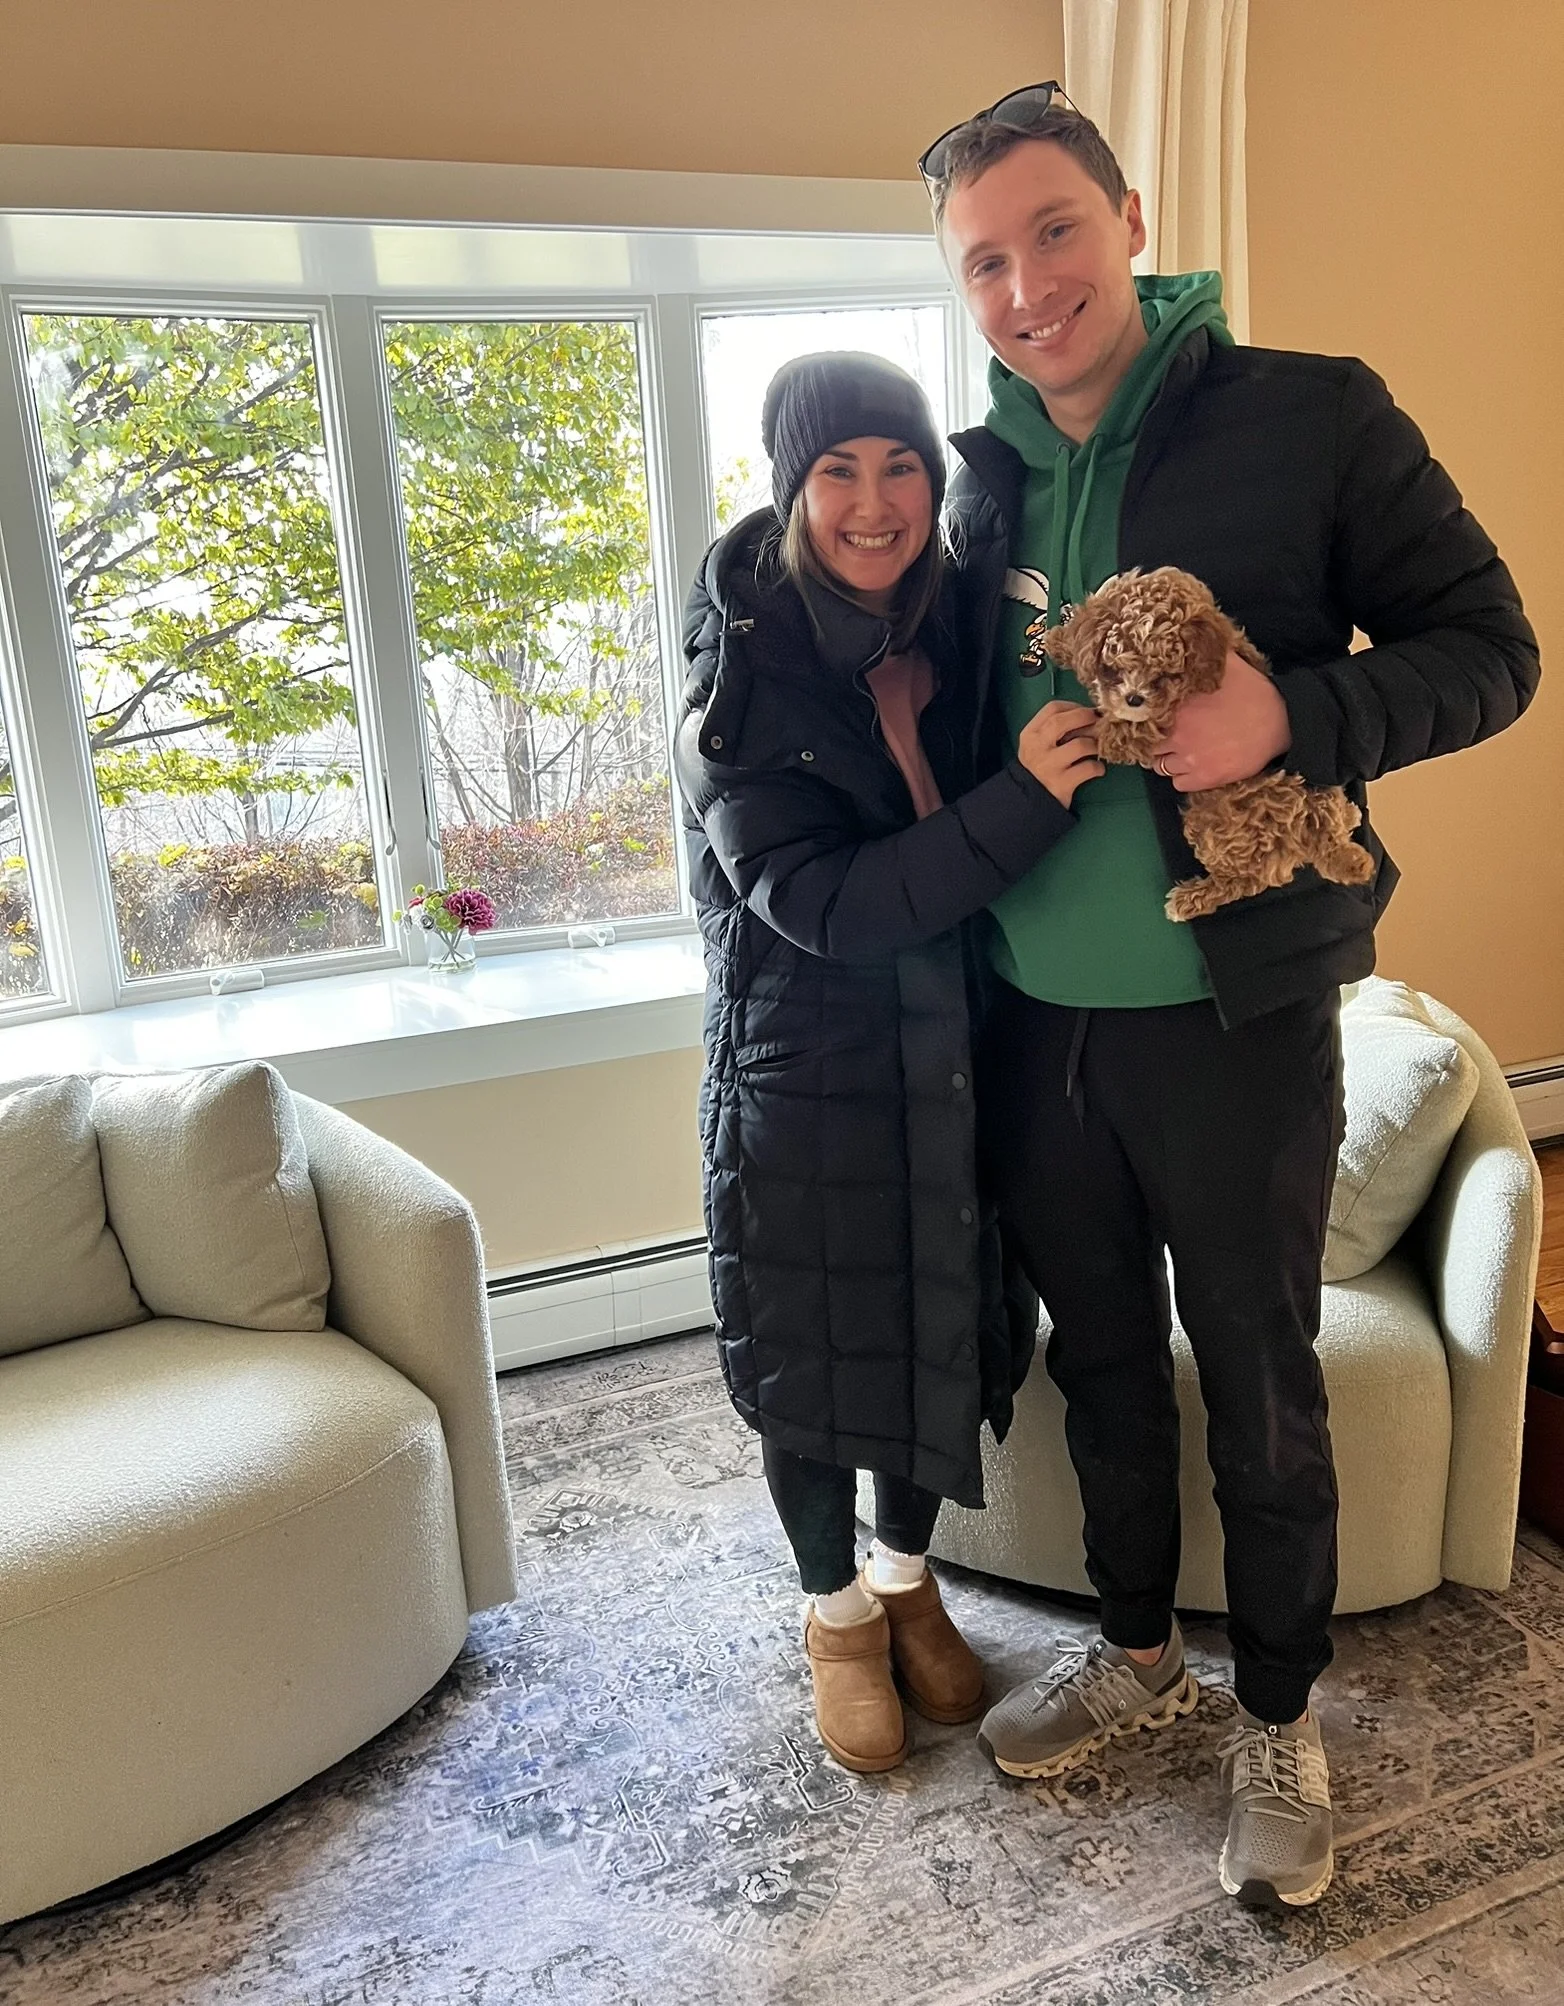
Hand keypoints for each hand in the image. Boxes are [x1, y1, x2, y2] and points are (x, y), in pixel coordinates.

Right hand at [1018, 700, 1103, 809]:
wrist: (1029, 801)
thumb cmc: (1039, 767)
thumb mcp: (1037, 745)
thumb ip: (1055, 730)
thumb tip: (1089, 715)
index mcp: (1030, 734)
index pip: (1052, 709)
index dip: (1074, 707)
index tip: (1086, 712)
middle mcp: (1037, 747)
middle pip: (1062, 722)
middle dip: (1085, 717)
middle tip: (1099, 722)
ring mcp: (1049, 766)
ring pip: (1080, 745)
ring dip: (1095, 744)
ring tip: (1098, 749)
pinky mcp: (1062, 783)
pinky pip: (1088, 769)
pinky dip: (1098, 767)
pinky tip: (1098, 769)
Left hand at [1152, 649, 1290, 790]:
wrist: (1281, 724)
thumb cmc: (1254, 693)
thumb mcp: (1229, 665)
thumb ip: (1206, 655)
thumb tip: (1191, 637)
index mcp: (1178, 707)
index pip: (1145, 718)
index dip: (1148, 720)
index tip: (1155, 720)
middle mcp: (1178, 734)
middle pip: (1149, 745)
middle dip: (1156, 741)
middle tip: (1169, 737)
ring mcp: (1190, 759)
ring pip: (1160, 767)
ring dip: (1167, 760)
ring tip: (1180, 752)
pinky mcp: (1205, 778)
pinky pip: (1178, 783)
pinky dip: (1182, 777)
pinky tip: (1192, 766)